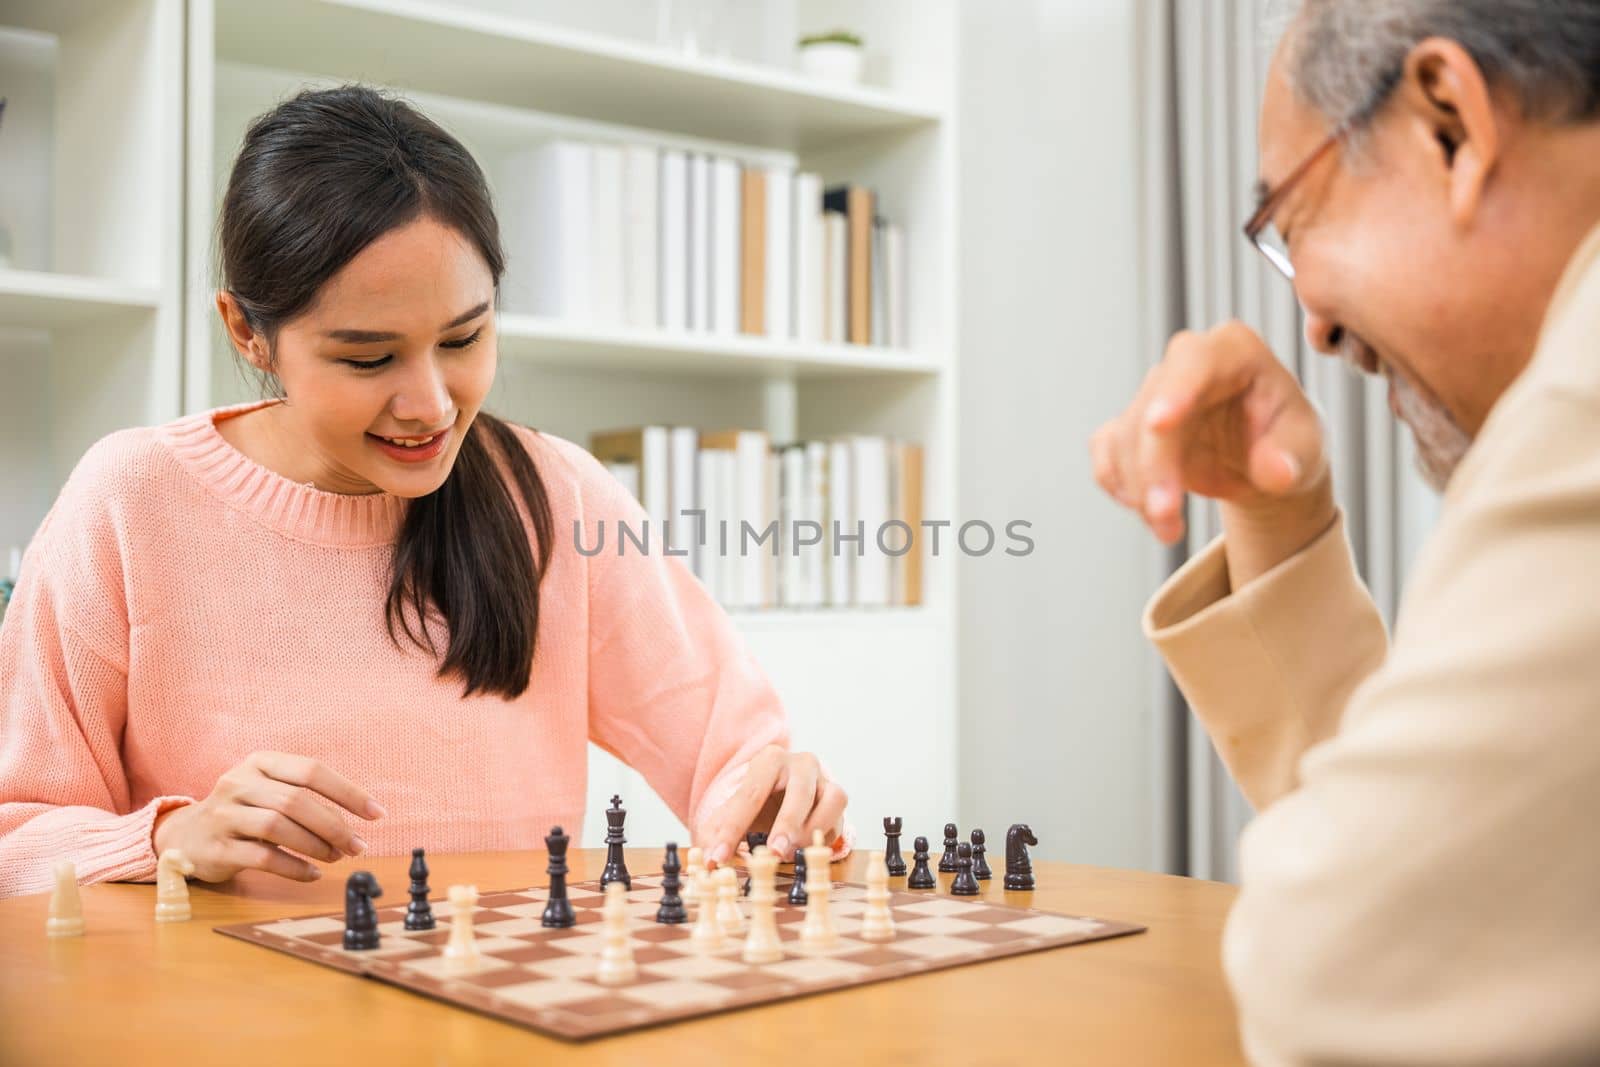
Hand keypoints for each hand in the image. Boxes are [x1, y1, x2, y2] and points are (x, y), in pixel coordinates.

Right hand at [150, 751, 384, 882]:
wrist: (185, 835)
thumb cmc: (243, 811)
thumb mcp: (270, 792)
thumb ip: (306, 798)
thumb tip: (355, 821)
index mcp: (260, 762)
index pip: (311, 770)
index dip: (348, 792)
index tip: (376, 813)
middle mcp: (238, 783)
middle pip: (296, 801)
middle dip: (334, 825)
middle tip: (357, 845)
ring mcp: (223, 814)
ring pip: (278, 827)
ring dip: (315, 845)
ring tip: (336, 857)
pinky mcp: (216, 847)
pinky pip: (261, 857)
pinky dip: (293, 867)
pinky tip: (311, 874)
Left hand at [696, 746, 846, 865]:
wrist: (783, 794)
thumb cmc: (758, 803)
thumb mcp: (734, 811)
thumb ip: (718, 832)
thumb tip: (709, 860)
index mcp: (769, 760)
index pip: (750, 795)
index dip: (732, 829)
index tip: (718, 858)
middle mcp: (800, 763)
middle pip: (799, 792)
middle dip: (787, 823)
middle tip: (774, 852)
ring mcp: (824, 779)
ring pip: (831, 799)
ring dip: (812, 830)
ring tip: (790, 854)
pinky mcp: (838, 797)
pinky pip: (839, 817)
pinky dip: (823, 837)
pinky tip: (804, 850)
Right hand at [1090, 321, 1336, 581]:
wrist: (1267, 459)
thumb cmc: (1290, 440)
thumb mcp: (1307, 448)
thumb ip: (1292, 457)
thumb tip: (1275, 472)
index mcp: (1234, 351)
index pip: (1195, 361)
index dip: (1175, 391)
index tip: (1160, 425)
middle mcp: (1186, 364)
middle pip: (1150, 411)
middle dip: (1152, 468)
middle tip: (1166, 519)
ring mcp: (1155, 392)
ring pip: (1125, 437)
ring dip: (1139, 489)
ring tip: (1169, 530)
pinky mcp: (1132, 422)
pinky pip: (1107, 450)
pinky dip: (1120, 484)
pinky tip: (1149, 510)